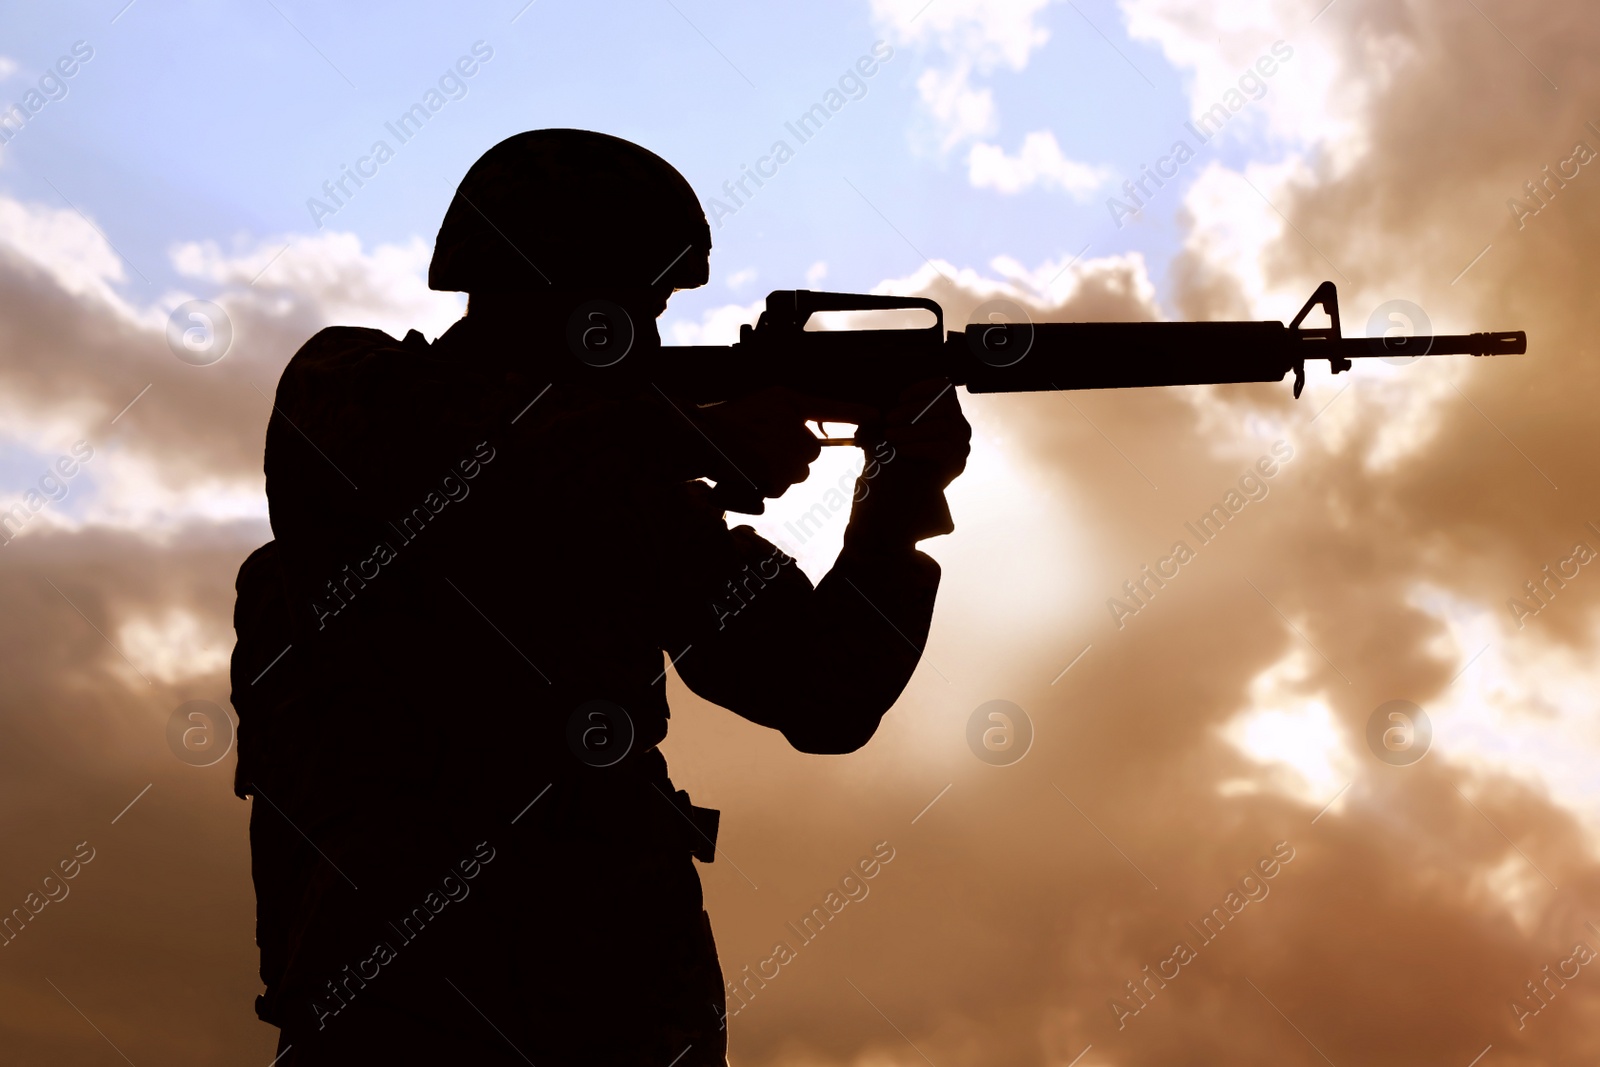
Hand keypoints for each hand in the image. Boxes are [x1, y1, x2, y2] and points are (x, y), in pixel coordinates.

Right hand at [692, 387, 876, 499]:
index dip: (855, 412)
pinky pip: (780, 485)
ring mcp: (788, 459)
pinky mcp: (778, 481)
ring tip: (751, 457)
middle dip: (790, 451)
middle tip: (761, 444)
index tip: (877, 415)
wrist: (701, 441)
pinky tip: (749, 471)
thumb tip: (817, 434)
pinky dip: (767, 483)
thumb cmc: (733, 419)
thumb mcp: (767, 403)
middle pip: (808, 451)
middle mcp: (795, 433)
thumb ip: (798, 411)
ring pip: (795, 471)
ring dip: (777, 469)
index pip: (831, 409)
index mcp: (791, 406)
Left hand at [863, 379, 969, 489]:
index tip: (900, 397)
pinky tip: (901, 450)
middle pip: (945, 406)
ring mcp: (961, 445)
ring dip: (911, 430)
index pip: (946, 388)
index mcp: (945, 411)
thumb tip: (871, 411)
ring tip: (889, 436)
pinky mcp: (958, 463)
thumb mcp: (889, 429)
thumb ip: (885, 416)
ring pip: (943, 427)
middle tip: (889, 419)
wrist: (901, 491)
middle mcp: (959, 425)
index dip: (924, 388)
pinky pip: (942, 449)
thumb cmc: (894, 454)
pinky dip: (918, 447)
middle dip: (913, 410)